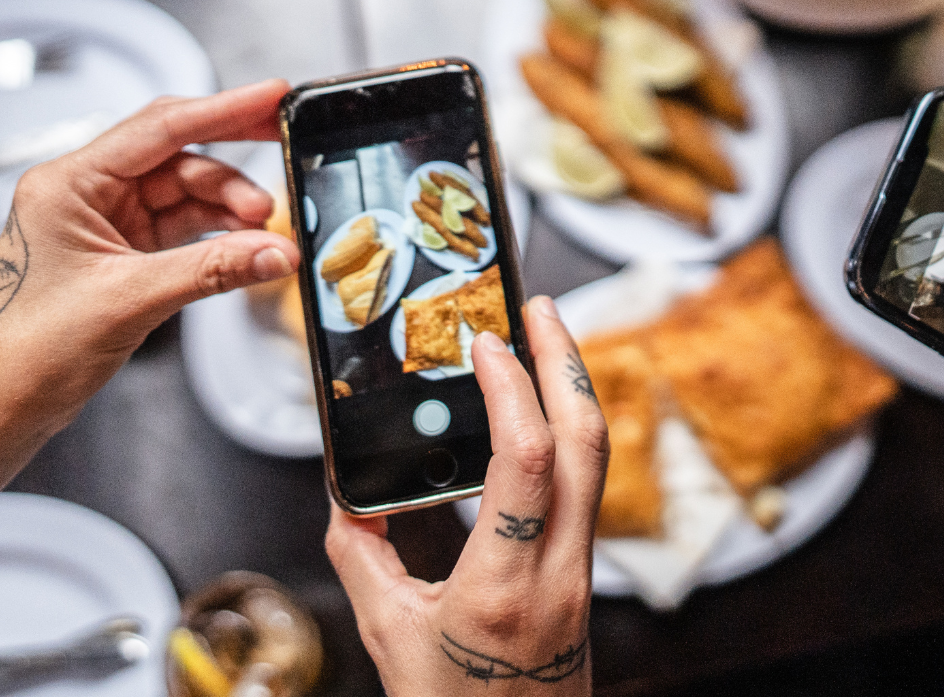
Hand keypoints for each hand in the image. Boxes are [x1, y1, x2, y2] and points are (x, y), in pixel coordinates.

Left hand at [0, 81, 299, 446]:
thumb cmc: (24, 353)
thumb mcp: (130, 301)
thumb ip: (212, 270)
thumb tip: (275, 251)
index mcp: (66, 184)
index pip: (159, 128)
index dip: (223, 109)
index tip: (271, 96)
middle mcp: (83, 193)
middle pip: (177, 155)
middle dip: (235, 161)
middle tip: (286, 145)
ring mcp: (103, 222)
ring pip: (185, 193)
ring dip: (230, 208)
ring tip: (266, 231)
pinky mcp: (120, 252)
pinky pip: (182, 227)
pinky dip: (218, 235)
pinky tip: (247, 246)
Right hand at [326, 296, 606, 694]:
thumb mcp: (390, 636)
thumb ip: (363, 557)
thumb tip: (347, 491)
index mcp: (504, 586)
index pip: (529, 462)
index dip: (513, 390)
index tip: (486, 344)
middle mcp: (558, 571)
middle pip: (586, 442)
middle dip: (566, 361)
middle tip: (538, 307)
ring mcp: (581, 569)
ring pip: (597, 457)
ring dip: (574, 386)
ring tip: (545, 336)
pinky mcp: (585, 569)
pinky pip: (586, 480)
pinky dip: (568, 426)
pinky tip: (545, 403)